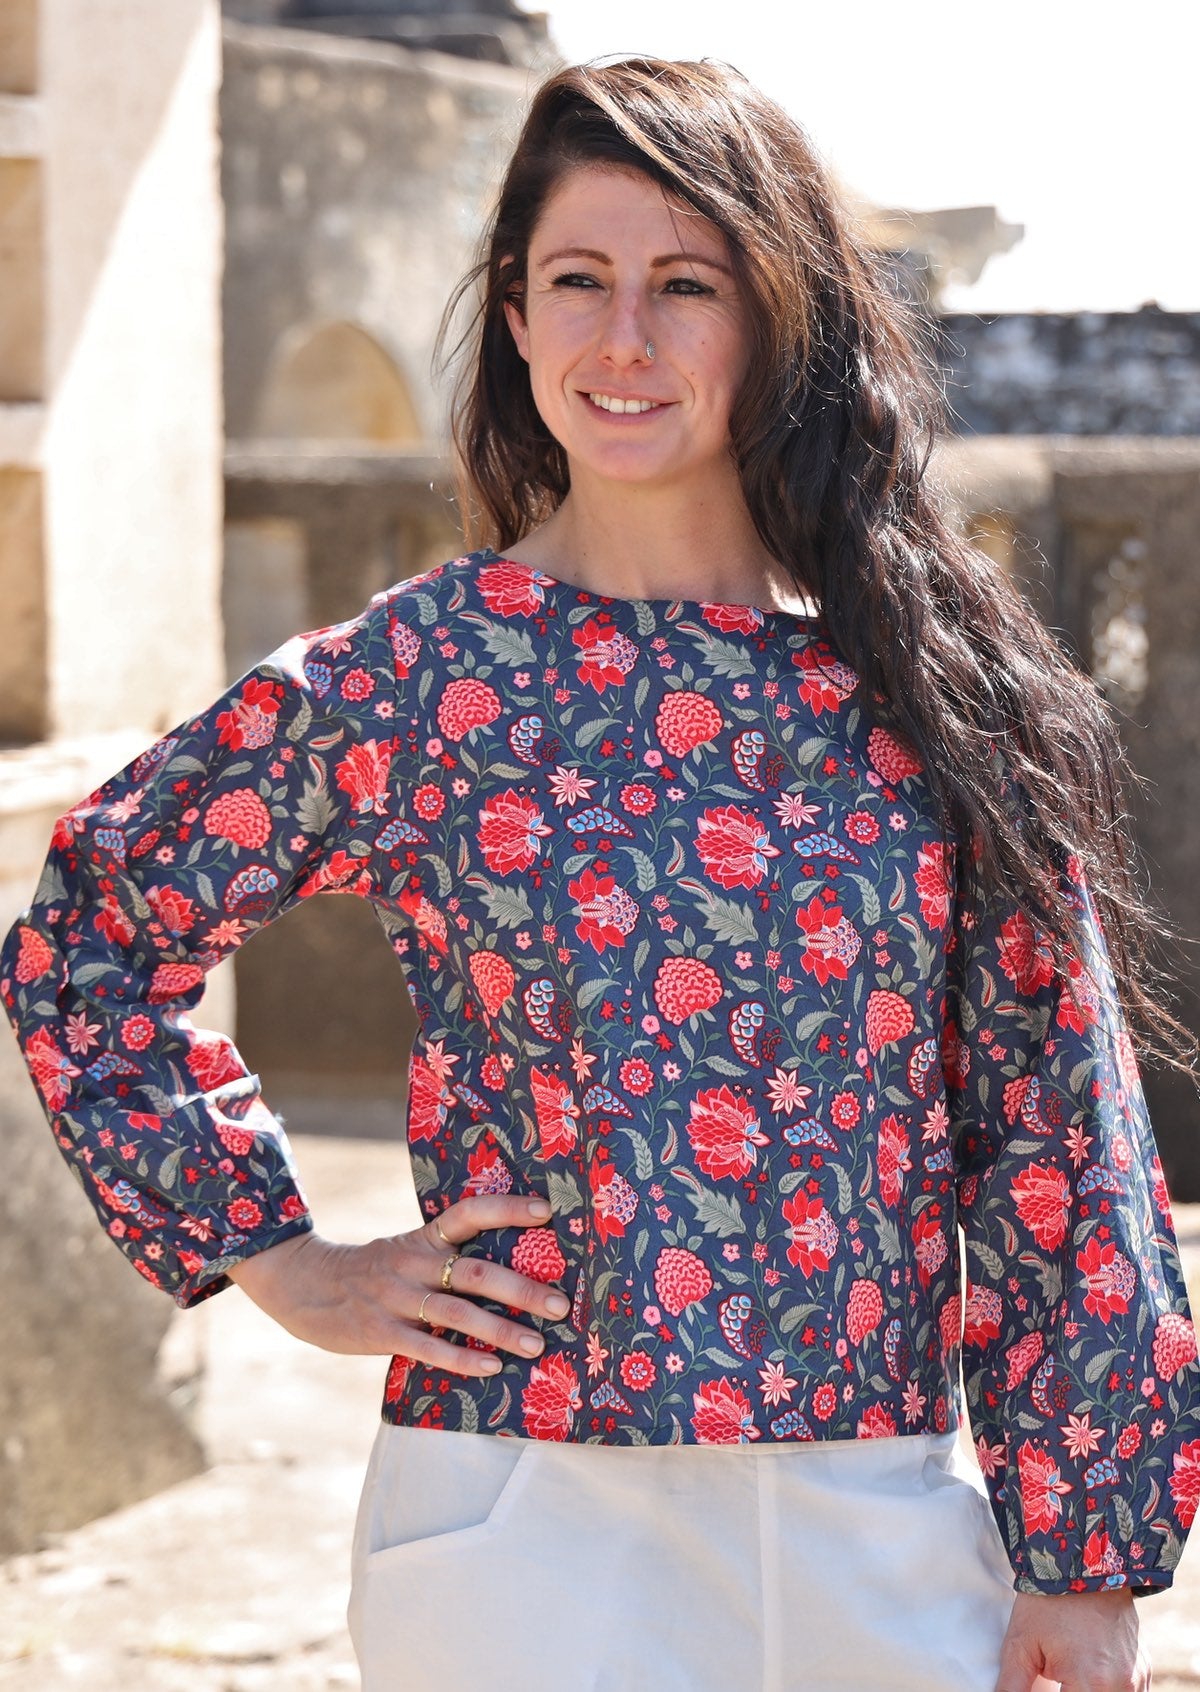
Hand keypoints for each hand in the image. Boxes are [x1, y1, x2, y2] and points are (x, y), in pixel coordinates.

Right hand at [227, 1195, 567, 1376]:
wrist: (303, 1284)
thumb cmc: (371, 1271)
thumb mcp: (406, 1250)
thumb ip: (444, 1256)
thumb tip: (509, 1269)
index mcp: (422, 1236)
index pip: (469, 1213)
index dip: (507, 1209)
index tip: (547, 1210)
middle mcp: (412, 1262)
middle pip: (475, 1271)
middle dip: (521, 1288)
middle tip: (560, 1304)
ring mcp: (395, 1297)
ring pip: (457, 1313)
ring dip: (501, 1329)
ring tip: (538, 1343)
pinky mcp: (380, 1332)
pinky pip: (428, 1347)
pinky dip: (462, 1359)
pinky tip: (492, 1369)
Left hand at [994, 1588, 1149, 1691]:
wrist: (1083, 1564)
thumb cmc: (1048, 1602)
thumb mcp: (1020, 1644)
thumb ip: (1012, 1686)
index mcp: (1090, 1682)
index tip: (1047, 1684)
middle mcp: (1120, 1685)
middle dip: (1072, 1691)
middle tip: (1056, 1677)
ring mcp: (1136, 1678)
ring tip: (1070, 1676)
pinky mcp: (1143, 1669)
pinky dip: (1107, 1691)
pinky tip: (1087, 1676)